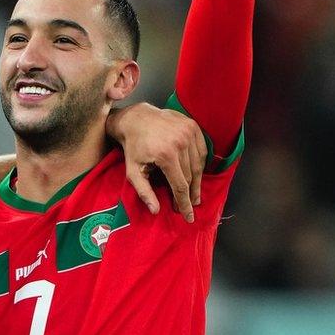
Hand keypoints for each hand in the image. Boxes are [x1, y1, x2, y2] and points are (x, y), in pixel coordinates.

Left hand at [107, 103, 207, 222]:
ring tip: (193, 194)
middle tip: (189, 206)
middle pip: (191, 177)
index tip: (188, 216)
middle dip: (190, 194)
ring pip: (198, 165)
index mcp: (165, 154)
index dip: (185, 203)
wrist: (135, 118)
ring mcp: (188, 132)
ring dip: (197, 182)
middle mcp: (180, 142)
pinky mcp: (193, 126)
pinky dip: (200, 164)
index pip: (180, 186)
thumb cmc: (133, 147)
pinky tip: (196, 174)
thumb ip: (144, 192)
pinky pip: (202, 151)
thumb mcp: (132, 171)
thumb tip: (156, 211)